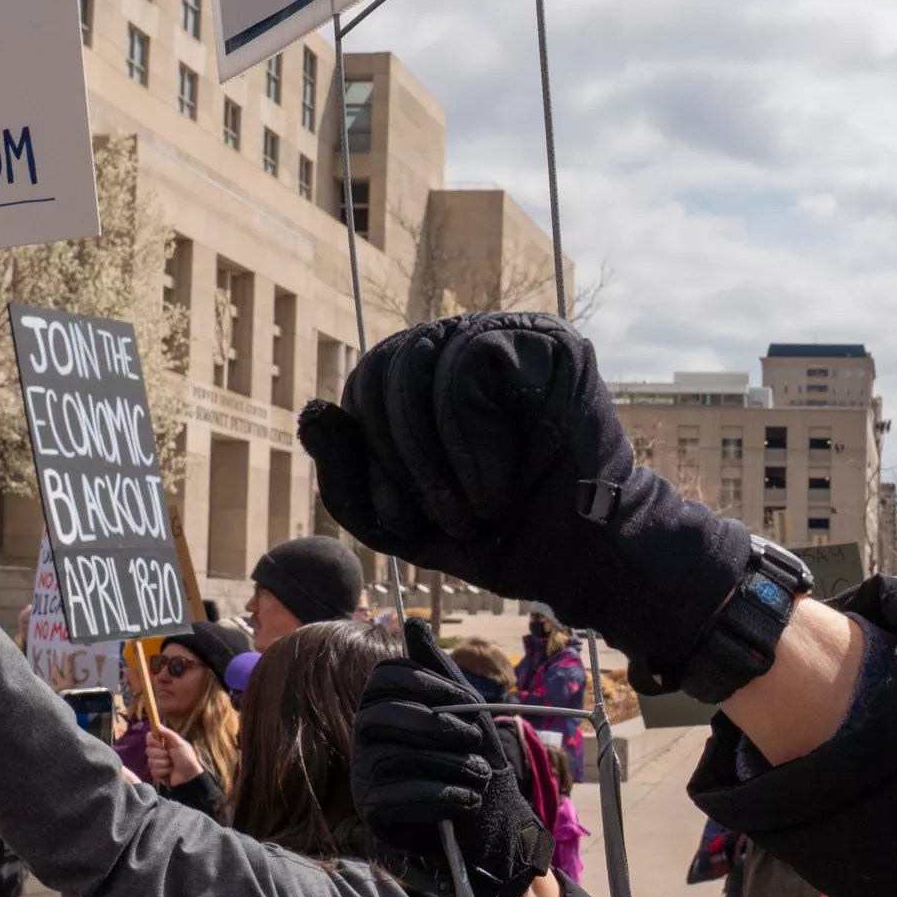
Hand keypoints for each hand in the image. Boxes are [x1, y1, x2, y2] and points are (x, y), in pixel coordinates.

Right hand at [146, 724, 201, 788]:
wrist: (189, 777)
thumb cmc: (187, 759)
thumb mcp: (180, 744)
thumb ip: (169, 734)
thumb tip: (157, 725)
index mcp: (164, 743)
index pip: (149, 737)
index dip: (152, 741)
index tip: (160, 744)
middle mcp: (159, 751)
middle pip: (148, 750)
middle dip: (160, 754)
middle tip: (170, 756)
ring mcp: (157, 762)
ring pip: (150, 761)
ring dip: (164, 763)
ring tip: (172, 765)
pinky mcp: (156, 773)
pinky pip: (153, 770)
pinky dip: (163, 771)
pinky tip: (170, 772)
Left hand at [298, 315, 747, 680]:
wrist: (583, 561)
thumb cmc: (499, 537)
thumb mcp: (401, 522)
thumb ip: (348, 476)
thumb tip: (313, 411)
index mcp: (431, 379)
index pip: (366, 385)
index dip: (369, 454)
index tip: (407, 518)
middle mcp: (467, 345)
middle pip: (384, 367)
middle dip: (400, 457)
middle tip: (445, 516)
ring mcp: (510, 335)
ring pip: (421, 361)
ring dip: (436, 456)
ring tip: (477, 506)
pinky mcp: (548, 341)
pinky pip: (470, 365)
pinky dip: (473, 441)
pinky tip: (503, 481)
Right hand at [352, 619, 550, 896]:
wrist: (481, 826)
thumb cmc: (468, 762)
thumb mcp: (463, 713)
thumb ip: (439, 671)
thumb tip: (414, 623)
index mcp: (384, 705)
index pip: (385, 677)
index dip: (426, 683)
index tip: (466, 701)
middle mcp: (364, 737)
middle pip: (384, 715)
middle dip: (436, 725)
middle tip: (472, 741)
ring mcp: (364, 774)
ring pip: (397, 756)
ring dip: (448, 765)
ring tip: (480, 775)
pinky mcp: (372, 809)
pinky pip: (399, 795)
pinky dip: (441, 796)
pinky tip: (468, 799)